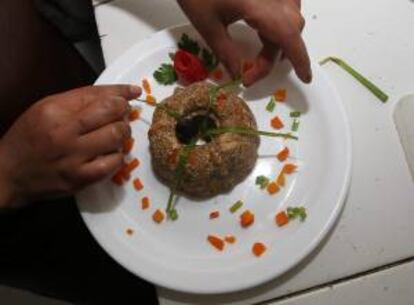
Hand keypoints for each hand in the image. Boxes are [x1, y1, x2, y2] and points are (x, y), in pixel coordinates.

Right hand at [0, 85, 140, 207]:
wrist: (8, 174)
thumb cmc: (28, 138)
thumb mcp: (45, 109)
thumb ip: (78, 101)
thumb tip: (115, 95)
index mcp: (54, 110)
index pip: (97, 95)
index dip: (120, 92)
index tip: (134, 91)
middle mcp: (64, 133)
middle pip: (111, 113)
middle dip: (123, 111)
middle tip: (122, 115)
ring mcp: (73, 158)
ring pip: (116, 137)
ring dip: (123, 134)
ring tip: (115, 134)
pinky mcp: (80, 179)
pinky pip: (113, 164)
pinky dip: (117, 157)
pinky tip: (110, 154)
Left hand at [178, 0, 310, 85]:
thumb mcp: (207, 25)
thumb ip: (225, 53)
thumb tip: (237, 74)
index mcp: (261, 7)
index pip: (290, 37)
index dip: (301, 59)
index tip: (305, 78)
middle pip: (290, 30)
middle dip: (275, 56)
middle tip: (252, 73)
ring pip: (290, 17)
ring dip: (280, 40)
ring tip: (261, 56)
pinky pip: (285, 5)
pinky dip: (280, 23)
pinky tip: (265, 31)